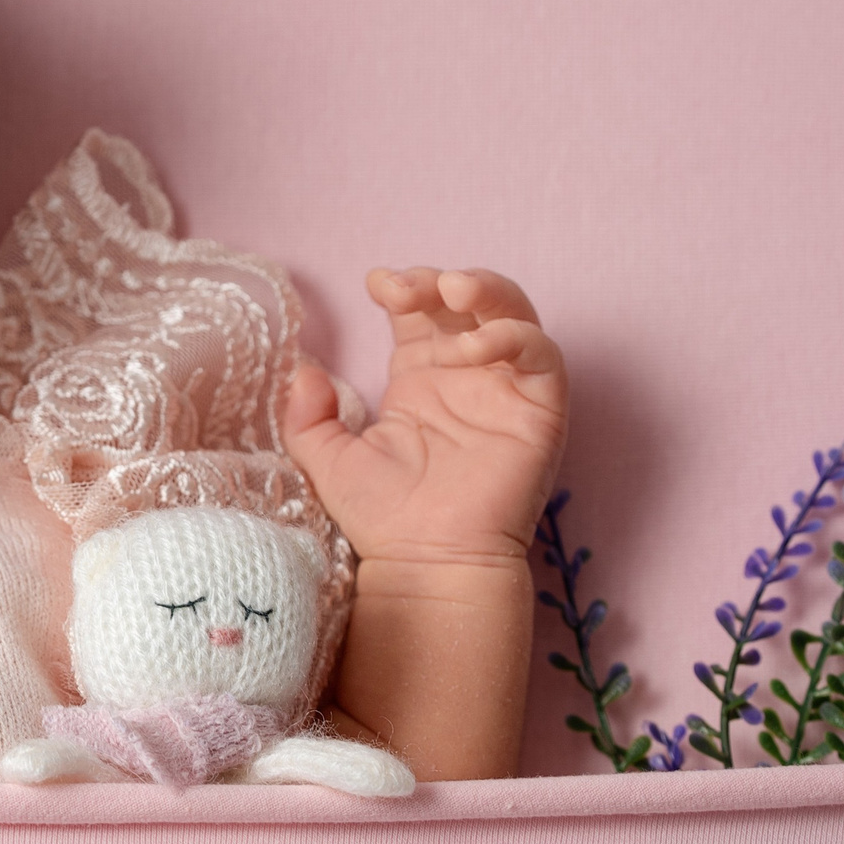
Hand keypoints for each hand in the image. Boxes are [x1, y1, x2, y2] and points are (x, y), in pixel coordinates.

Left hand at [283, 268, 566, 566]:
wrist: (424, 563)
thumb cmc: (382, 518)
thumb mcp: (326, 459)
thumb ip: (307, 416)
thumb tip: (302, 371)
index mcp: (420, 376)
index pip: (420, 312)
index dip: (405, 287)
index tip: (377, 284)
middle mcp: (465, 375)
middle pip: (467, 301)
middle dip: (440, 280)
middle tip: (408, 288)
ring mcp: (505, 390)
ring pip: (514, 314)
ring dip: (486, 291)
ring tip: (451, 292)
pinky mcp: (540, 411)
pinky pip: (542, 357)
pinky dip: (513, 337)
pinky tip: (473, 348)